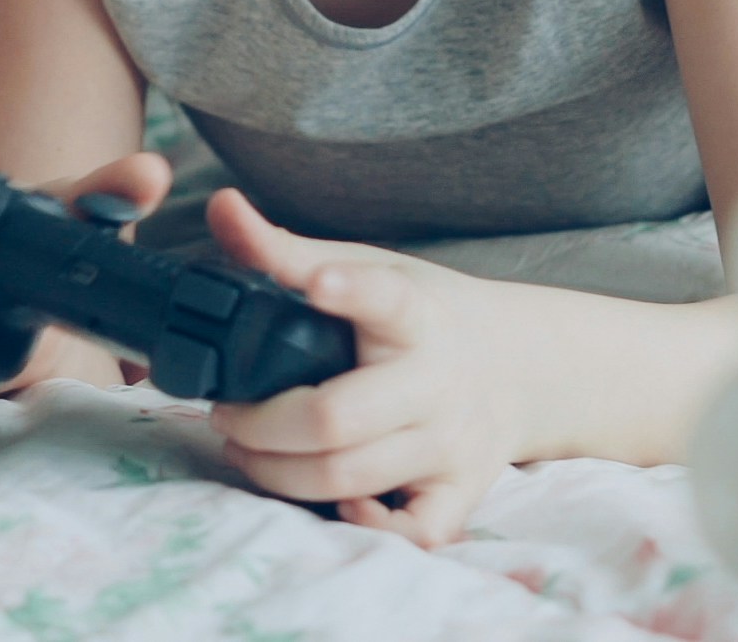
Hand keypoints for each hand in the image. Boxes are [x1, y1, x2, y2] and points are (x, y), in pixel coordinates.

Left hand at [204, 191, 530, 548]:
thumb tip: (219, 205)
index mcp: (416, 315)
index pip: (387, 298)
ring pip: (349, 477)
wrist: (517, 366)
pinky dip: (366, 526)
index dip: (352, 289)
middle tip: (224, 412)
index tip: (322, 283)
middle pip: (335, 418)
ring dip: (277, 472)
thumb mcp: (371, 268)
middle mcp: (438, 383)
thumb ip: (287, 251)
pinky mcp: (460, 491)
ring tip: (245, 448)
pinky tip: (331, 504)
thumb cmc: (421, 316)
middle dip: (260, 424)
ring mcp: (451, 444)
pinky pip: (412, 531)